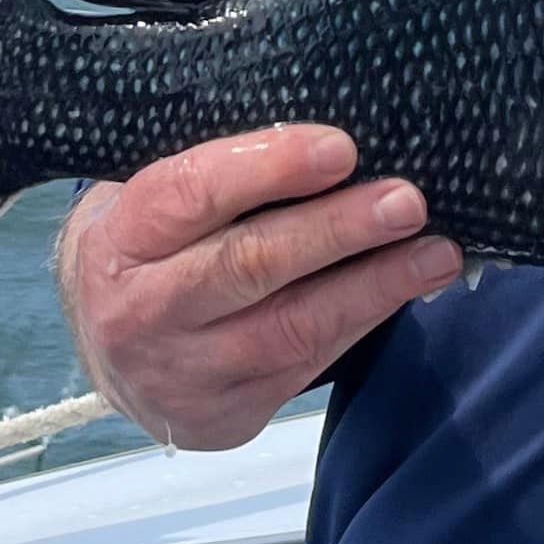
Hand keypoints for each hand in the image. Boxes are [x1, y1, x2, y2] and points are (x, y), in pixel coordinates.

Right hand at [56, 125, 460, 449]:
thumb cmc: (150, 245)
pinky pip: (306, 365)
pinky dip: (364, 320)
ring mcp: (185, 371)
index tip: (341, 148)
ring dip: (373, 285)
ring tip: (436, 252)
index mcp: (120, 237)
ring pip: (289, 327)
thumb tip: (324, 128)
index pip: (192, 192)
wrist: (106, 355)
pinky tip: (410, 287)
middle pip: (248, 264)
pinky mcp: (227, 415)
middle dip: (336, 230)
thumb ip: (214, 170)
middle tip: (406, 200)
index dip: (268, 167)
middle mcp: (144, 310)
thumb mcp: (152, 198)